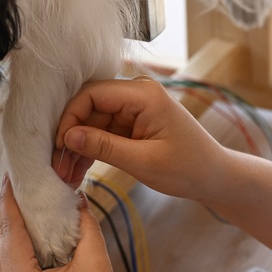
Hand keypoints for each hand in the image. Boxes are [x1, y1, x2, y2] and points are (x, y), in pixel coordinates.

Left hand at [0, 179, 150, 271]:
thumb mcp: (96, 265)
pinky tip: (36, 248)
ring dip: (13, 237)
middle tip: (33, 195)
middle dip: (14, 217)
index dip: (12, 199)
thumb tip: (76, 196)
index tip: (15, 176)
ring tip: (37, 220)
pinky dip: (15, 258)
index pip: (10, 229)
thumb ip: (85, 224)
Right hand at [53, 77, 229, 202]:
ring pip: (92, 122)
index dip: (70, 118)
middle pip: (88, 107)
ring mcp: (134, 108)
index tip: (59, 145)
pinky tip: (77, 171)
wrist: (214, 177)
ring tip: (64, 175)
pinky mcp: (132, 123)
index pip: (92, 94)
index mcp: (144, 94)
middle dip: (70, 136)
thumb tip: (68, 136)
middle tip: (57, 166)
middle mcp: (137, 94)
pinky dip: (90, 150)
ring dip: (78, 147)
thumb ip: (104, 146)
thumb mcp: (143, 161)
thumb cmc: (189, 167)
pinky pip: (103, 132)